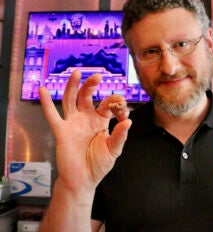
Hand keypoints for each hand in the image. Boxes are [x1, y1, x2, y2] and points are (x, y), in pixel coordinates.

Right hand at [39, 70, 131, 193]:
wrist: (83, 180)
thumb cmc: (98, 164)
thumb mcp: (113, 150)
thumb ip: (120, 136)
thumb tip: (129, 121)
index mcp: (101, 121)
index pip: (107, 105)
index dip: (115, 104)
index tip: (122, 106)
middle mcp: (86, 118)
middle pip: (87, 97)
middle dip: (91, 86)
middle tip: (98, 76)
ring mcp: (73, 123)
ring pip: (71, 100)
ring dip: (73, 87)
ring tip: (77, 73)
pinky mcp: (62, 131)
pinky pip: (52, 115)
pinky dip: (46, 103)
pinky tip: (42, 90)